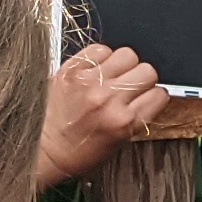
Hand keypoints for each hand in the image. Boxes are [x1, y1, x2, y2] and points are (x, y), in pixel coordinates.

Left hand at [40, 46, 170, 184]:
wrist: (43, 149)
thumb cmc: (77, 152)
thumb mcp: (118, 142)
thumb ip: (137, 116)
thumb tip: (150, 93)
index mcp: (124, 122)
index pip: (159, 94)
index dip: (155, 96)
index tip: (148, 98)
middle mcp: (108, 99)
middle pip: (147, 70)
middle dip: (142, 79)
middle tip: (130, 88)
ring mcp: (89, 82)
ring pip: (127, 54)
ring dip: (124, 65)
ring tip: (113, 77)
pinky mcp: (72, 69)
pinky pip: (100, 49)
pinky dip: (102, 57)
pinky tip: (96, 70)